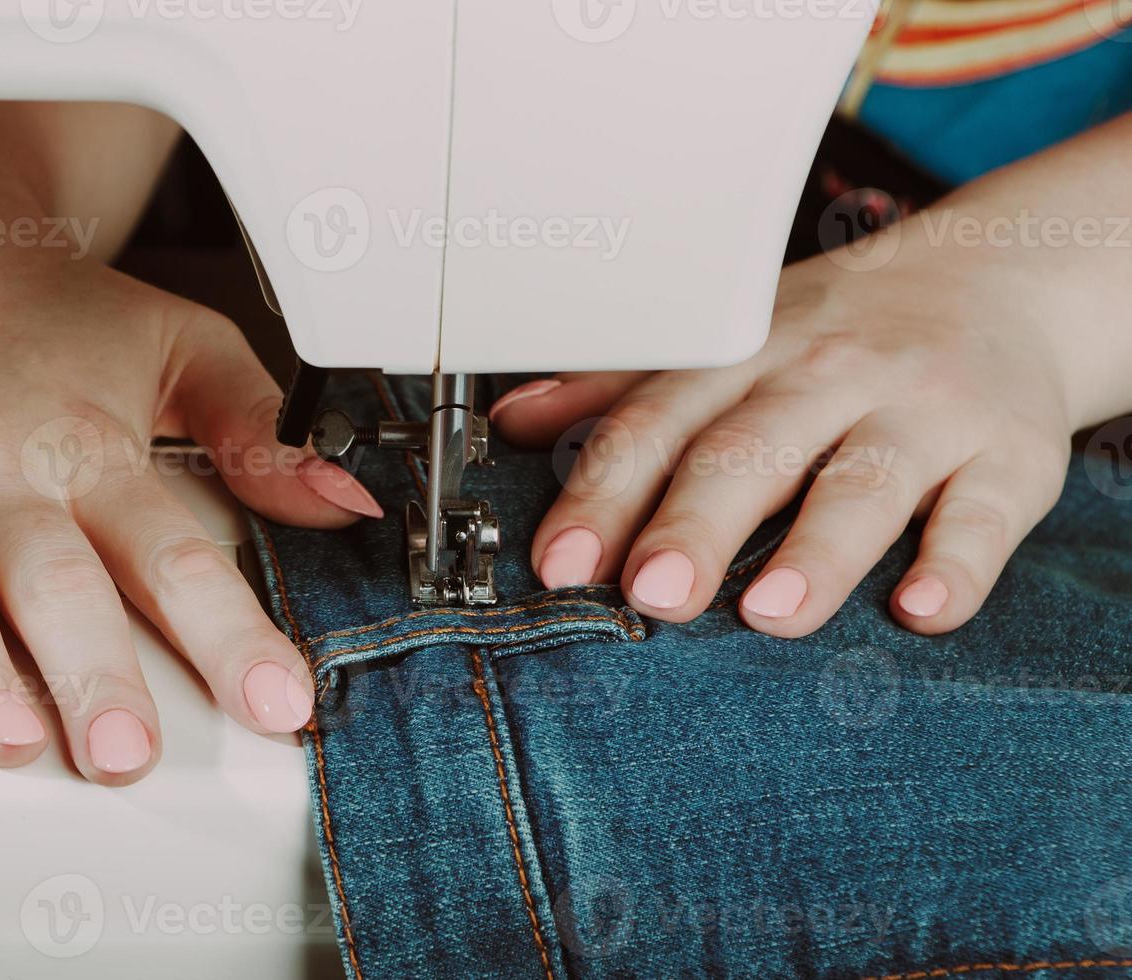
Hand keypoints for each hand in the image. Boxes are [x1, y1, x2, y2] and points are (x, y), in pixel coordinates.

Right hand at [0, 240, 379, 784]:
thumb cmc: (39, 306)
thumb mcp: (176, 343)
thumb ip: (259, 430)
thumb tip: (341, 499)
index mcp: (90, 442)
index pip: (172, 553)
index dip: (227, 634)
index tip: (275, 702)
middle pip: (54, 581)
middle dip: (96, 672)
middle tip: (128, 755)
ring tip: (10, 740)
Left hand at [491, 247, 1074, 635]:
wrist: (1001, 283)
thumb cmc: (836, 333)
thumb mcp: (728, 343)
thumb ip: (622, 391)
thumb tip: (511, 424)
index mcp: (748, 355)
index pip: (662, 419)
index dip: (607, 488)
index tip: (561, 558)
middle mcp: (830, 376)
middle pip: (753, 448)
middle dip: (698, 520)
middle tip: (652, 591)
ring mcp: (924, 414)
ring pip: (867, 481)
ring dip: (818, 548)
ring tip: (770, 611)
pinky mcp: (1011, 456)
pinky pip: (988, 512)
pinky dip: (960, 561)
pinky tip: (922, 609)